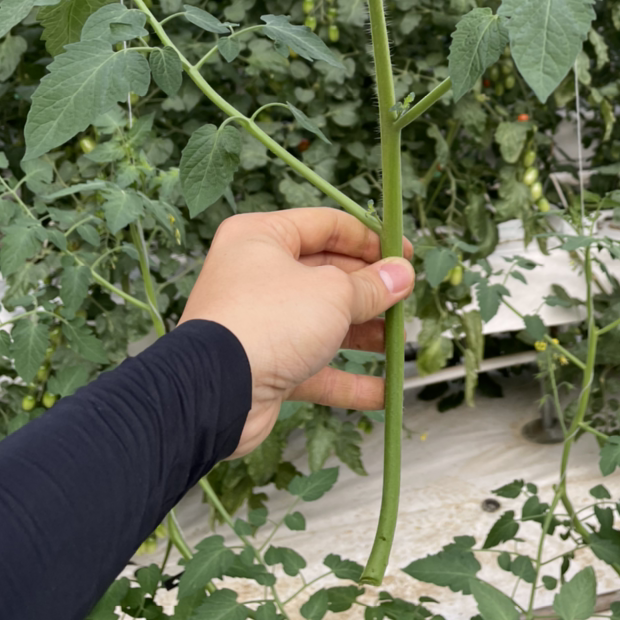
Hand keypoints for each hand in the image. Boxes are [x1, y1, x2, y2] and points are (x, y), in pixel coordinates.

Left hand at [179, 209, 413, 457]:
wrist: (214, 393)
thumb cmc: (269, 321)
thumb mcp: (333, 293)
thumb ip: (371, 285)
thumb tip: (402, 276)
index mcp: (262, 237)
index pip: (326, 225)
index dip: (369, 238)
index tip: (405, 255)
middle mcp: (257, 275)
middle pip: (327, 274)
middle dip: (370, 290)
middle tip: (406, 299)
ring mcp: (260, 322)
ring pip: (323, 322)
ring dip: (364, 334)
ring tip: (400, 341)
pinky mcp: (264, 365)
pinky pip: (314, 367)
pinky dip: (348, 378)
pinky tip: (384, 391)